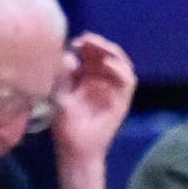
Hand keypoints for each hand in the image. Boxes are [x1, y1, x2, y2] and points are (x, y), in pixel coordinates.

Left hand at [52, 33, 136, 163]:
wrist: (75, 148)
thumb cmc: (64, 123)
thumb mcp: (59, 95)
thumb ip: (63, 75)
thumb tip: (68, 55)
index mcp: (87, 76)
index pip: (92, 53)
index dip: (87, 44)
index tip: (76, 42)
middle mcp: (102, 80)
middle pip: (107, 53)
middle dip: (99, 44)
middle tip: (87, 40)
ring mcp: (113, 90)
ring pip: (121, 62)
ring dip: (111, 52)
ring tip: (98, 47)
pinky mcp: (122, 101)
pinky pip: (127, 81)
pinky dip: (120, 70)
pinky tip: (107, 63)